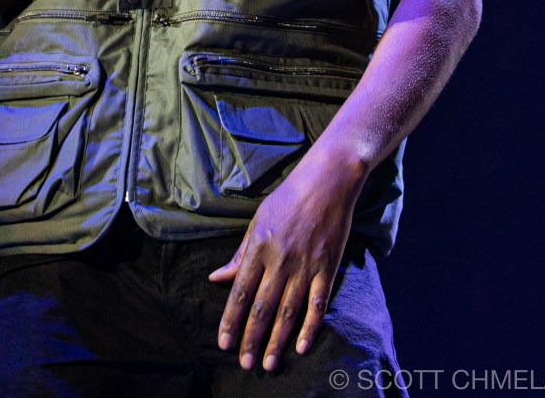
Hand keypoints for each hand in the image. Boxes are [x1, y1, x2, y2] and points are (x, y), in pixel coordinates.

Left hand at [208, 152, 364, 371]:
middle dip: (252, 338)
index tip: (224, 343)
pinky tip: (301, 345)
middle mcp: (280, 260)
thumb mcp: (258, 221)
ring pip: (288, 311)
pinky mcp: (327, 267)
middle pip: (263, 307)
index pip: (241, 292)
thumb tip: (217, 277)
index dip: (231, 320)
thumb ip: (240, 254)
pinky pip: (317, 303)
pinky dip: (309, 326)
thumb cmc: (288, 198)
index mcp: (259, 248)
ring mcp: (305, 265)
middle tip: (244, 364)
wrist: (326, 181)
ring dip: (277, 341)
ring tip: (269, 364)